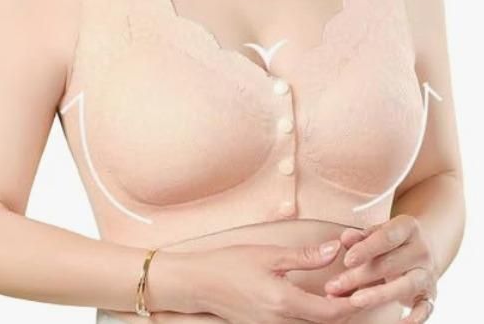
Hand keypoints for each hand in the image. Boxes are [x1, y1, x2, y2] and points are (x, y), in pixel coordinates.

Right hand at [196, 240, 365, 322]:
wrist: (199, 284)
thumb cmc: (230, 264)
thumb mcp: (268, 254)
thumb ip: (304, 257)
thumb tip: (334, 249)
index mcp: (283, 302)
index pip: (330, 313)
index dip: (352, 304)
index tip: (367, 289)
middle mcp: (280, 322)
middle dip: (346, 309)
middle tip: (360, 289)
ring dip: (330, 314)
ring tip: (342, 292)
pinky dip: (312, 315)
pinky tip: (316, 300)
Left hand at [323, 215, 437, 322]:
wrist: (420, 250)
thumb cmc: (388, 241)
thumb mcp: (375, 233)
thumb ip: (359, 236)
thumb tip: (345, 238)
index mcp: (407, 227)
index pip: (386, 237)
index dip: (366, 249)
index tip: (347, 261)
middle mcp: (421, 250)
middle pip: (390, 264)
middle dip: (359, 276)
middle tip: (333, 286)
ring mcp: (427, 274)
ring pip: (404, 285)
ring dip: (377, 295)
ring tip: (353, 301)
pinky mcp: (430, 296)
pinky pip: (424, 309)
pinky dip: (413, 318)